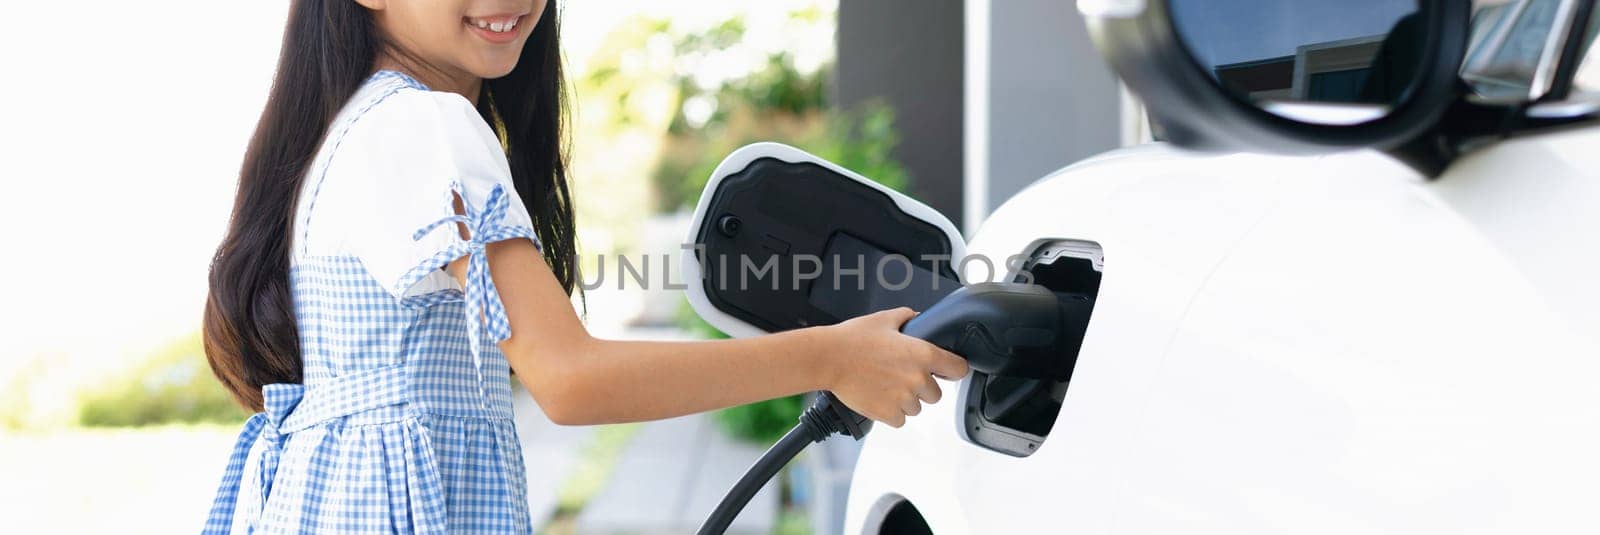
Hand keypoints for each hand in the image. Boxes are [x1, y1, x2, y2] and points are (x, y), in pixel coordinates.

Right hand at [817, 307, 969, 427]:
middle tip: (901, 376)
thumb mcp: (884, 319)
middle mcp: (918, 379)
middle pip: (936, 394)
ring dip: (906, 400)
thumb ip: (908, 318)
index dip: (953, 369)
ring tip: (885, 385)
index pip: (959, 369)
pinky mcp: (888, 414)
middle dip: (922, 387)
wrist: (828, 359)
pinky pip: (899, 419)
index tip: (947, 371)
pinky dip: (891, 412)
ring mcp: (904, 399)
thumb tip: (918, 318)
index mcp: (923, 354)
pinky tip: (878, 396)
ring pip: (916, 408)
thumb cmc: (853, 339)